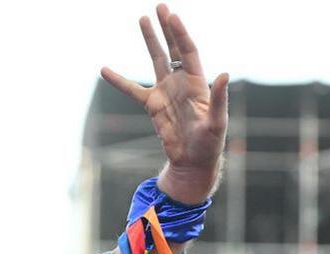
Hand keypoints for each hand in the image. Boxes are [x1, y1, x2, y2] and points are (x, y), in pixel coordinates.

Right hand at [101, 4, 227, 203]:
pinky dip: (119, 81)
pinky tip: (104, 70)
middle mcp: (182, 83)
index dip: (180, 33)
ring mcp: (166, 91)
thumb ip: (219, 98)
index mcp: (197, 83)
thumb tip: (225, 73)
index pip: (188, 51)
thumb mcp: (217, 122)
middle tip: (160, 7)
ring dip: (150, 40)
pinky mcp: (153, 105)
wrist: (193, 162)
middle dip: (167, 28)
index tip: (172, 16)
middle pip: (173, 48)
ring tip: (142, 19)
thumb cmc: (209, 144)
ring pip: (156, 60)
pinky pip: (132, 89)